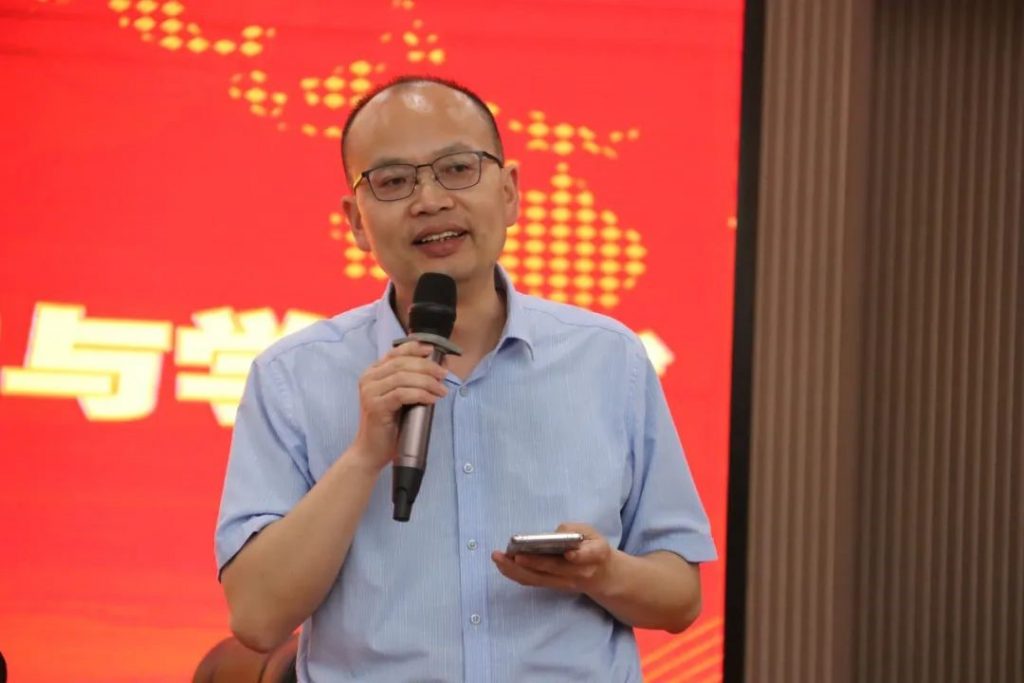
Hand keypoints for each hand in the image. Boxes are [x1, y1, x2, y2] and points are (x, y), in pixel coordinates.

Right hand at [351, 341, 447, 470]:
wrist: (371, 451)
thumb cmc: (389, 425)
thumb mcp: (399, 397)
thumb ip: (409, 381)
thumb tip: (436, 368)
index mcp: (373, 373)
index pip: (395, 353)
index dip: (414, 348)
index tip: (432, 351)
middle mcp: (368, 379)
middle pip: (402, 363)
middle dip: (427, 367)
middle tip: (443, 375)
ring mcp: (370, 392)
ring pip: (403, 377)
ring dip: (427, 382)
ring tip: (442, 390)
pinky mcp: (375, 406)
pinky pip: (402, 394)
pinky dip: (420, 394)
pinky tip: (431, 399)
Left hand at [492, 523, 617, 595]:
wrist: (601, 575)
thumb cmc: (593, 547)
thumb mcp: (593, 533)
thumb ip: (576, 530)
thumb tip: (554, 534)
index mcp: (595, 555)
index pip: (587, 556)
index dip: (579, 556)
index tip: (569, 554)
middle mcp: (579, 572)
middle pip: (554, 569)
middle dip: (533, 562)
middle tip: (514, 554)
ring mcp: (564, 582)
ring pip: (538, 578)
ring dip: (516, 570)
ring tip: (498, 558)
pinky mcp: (552, 585)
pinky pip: (532, 581)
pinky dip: (515, 573)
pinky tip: (501, 564)